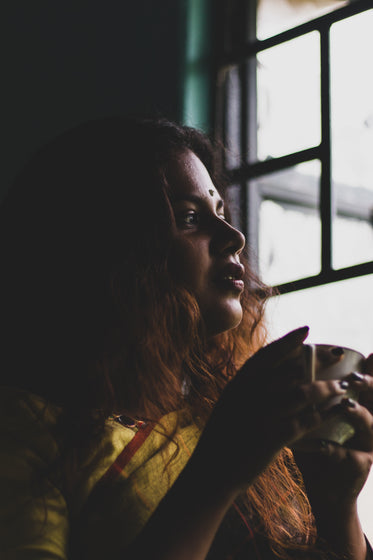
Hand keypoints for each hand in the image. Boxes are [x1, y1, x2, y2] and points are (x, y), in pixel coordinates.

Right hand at [195, 327, 348, 497]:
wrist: (212, 470)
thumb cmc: (223, 436)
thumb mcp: (231, 403)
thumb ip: (250, 387)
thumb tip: (279, 373)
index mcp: (239, 383)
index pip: (267, 354)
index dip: (288, 341)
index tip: (306, 330)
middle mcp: (249, 394)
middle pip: (291, 370)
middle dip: (318, 361)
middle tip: (337, 355)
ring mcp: (261, 415)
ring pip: (302, 393)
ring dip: (326, 388)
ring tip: (342, 386)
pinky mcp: (272, 438)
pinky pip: (305, 421)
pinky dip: (322, 415)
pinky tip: (333, 413)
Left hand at [293, 361, 372, 525]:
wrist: (324, 489)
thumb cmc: (317, 448)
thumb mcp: (315, 418)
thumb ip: (310, 397)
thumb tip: (291, 366)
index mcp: (360, 410)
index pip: (369, 386)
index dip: (372, 370)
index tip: (369, 354)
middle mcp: (369, 425)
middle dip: (370, 385)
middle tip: (354, 377)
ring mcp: (368, 446)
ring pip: (370, 425)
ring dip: (358, 414)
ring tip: (345, 406)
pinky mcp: (360, 467)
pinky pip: (348, 456)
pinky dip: (334, 449)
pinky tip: (322, 445)